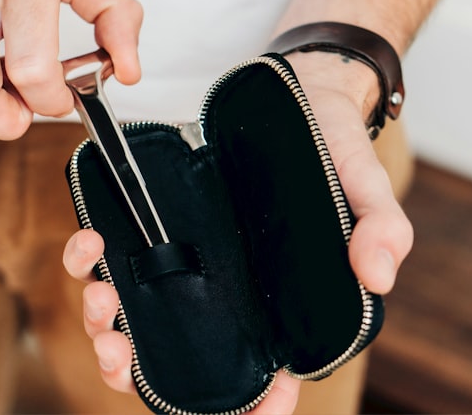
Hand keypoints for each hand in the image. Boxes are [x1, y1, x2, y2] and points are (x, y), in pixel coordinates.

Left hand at [61, 51, 412, 411]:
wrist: (298, 90)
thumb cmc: (330, 143)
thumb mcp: (364, 181)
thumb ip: (379, 226)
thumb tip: (377, 277)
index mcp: (280, 297)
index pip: (267, 369)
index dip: (257, 402)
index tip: (251, 413)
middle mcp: (229, 288)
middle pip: (182, 352)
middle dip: (137, 368)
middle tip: (119, 351)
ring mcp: (192, 258)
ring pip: (139, 316)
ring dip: (106, 322)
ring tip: (103, 296)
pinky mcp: (162, 224)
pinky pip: (116, 257)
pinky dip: (91, 259)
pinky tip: (94, 244)